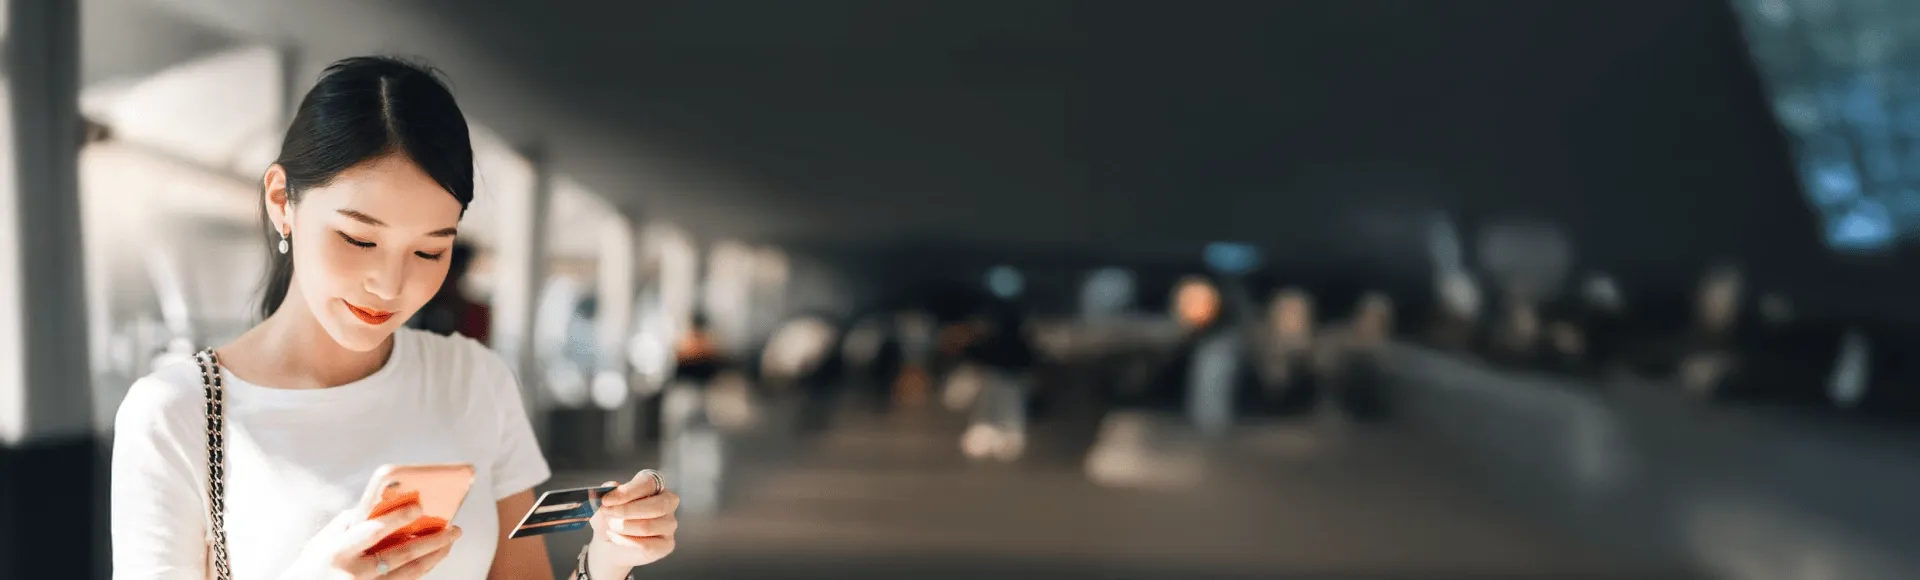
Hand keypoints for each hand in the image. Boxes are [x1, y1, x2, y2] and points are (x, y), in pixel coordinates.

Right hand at [277, 477, 463, 579]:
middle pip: (402, 555)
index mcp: (338, 552)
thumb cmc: (311, 565)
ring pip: (409, 574)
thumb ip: (348, 522)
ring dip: (434, 557)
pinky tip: (432, 558)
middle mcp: (354, 573)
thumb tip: (381, 503)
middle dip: (433, 541)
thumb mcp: (321, 541)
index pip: (374, 531)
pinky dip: (420, 570)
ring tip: (449, 542)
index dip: (398, 518)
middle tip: (454, 528)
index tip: (420, 506)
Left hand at [585, 469, 679, 577]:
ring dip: (623, 527)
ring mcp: (669, 524)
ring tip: (610, 526)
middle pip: (657, 505)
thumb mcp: (604, 503)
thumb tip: (611, 486)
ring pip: (648, 527)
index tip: (606, 500)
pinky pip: (647, 545)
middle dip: (626, 511)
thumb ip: (606, 491)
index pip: (649, 483)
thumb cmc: (610, 518)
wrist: (609, 544)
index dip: (627, 492)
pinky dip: (625, 541)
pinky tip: (614, 537)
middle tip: (606, 513)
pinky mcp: (667, 544)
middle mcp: (667, 502)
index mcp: (654, 485)